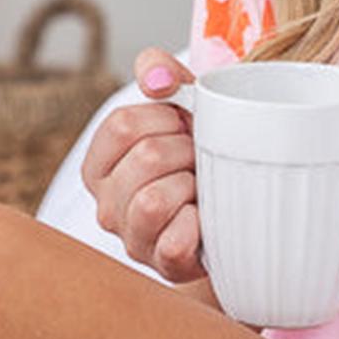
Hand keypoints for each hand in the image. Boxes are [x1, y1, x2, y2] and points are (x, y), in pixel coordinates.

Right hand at [80, 48, 203, 282]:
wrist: (238, 209)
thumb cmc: (202, 153)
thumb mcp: (182, 104)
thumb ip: (160, 72)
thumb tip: (158, 79)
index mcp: (99, 165)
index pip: (122, 125)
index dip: (165, 118)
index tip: (184, 126)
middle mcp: (106, 205)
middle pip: (146, 158)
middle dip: (187, 151)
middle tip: (201, 160)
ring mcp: (133, 239)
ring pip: (154, 200)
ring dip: (193, 187)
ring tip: (202, 188)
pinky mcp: (162, 266)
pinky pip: (174, 242)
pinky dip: (198, 226)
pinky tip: (206, 219)